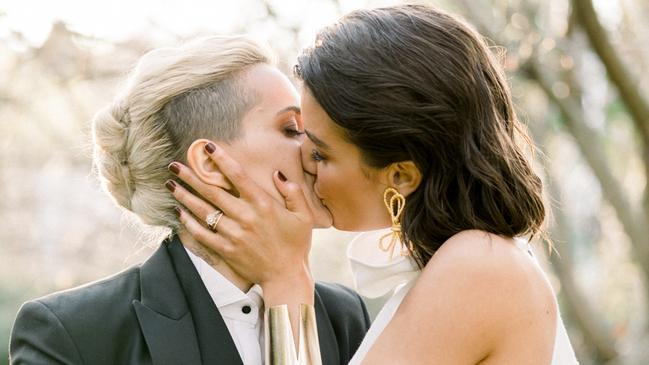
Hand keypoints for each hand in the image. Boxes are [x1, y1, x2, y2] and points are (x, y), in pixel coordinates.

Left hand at [168, 142, 314, 286]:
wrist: (286, 276)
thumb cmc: (296, 244)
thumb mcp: (304, 216)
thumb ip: (293, 192)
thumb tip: (277, 173)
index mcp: (263, 204)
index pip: (237, 176)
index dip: (221, 159)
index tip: (207, 147)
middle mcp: (245, 216)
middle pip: (212, 191)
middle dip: (191, 176)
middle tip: (174, 165)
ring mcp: (233, 234)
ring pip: (204, 210)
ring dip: (185, 196)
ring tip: (171, 184)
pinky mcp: (226, 250)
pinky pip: (202, 234)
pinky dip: (189, 222)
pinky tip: (180, 212)